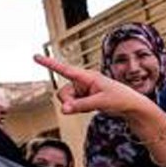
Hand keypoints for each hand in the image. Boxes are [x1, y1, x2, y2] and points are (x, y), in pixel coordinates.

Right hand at [33, 55, 148, 116]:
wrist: (130, 106)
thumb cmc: (120, 98)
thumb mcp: (100, 102)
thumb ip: (81, 105)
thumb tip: (63, 109)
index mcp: (87, 76)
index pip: (65, 69)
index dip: (49, 64)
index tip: (35, 57)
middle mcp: (83, 81)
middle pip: (63, 92)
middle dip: (68, 102)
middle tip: (81, 107)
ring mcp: (83, 91)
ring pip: (66, 100)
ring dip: (74, 106)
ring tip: (91, 106)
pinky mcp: (84, 99)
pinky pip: (73, 105)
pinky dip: (78, 109)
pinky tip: (91, 107)